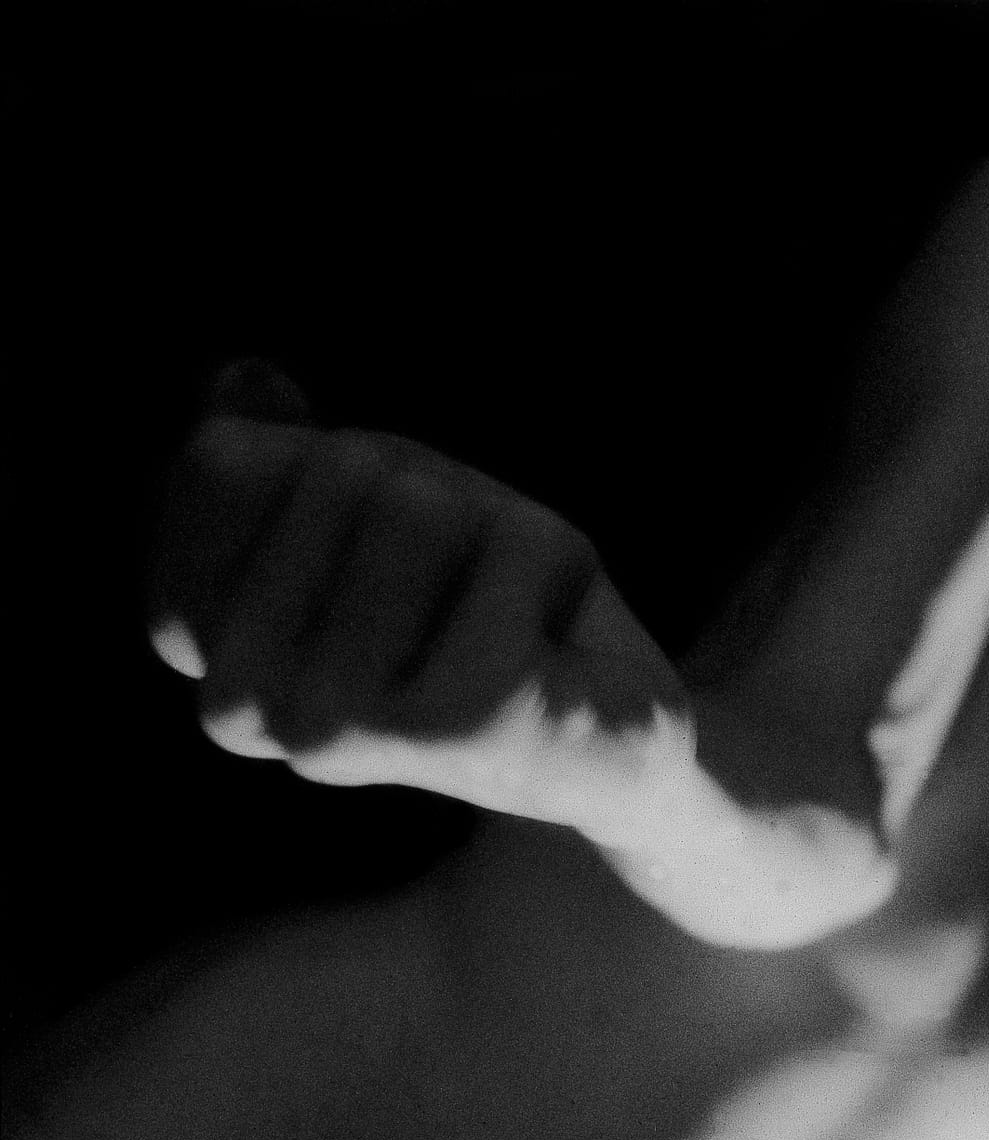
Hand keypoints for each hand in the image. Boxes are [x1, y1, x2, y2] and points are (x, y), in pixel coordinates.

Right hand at [148, 374, 894, 948]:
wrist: (608, 733)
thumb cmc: (484, 607)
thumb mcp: (377, 501)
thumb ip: (288, 442)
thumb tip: (246, 378)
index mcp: (201, 645)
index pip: (219, 461)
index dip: (336, 460)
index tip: (388, 549)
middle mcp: (238, 703)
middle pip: (336, 467)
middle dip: (434, 498)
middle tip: (467, 590)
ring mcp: (331, 724)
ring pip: (418, 504)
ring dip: (497, 533)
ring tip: (508, 617)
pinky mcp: (448, 727)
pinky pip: (514, 546)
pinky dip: (558, 564)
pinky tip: (553, 647)